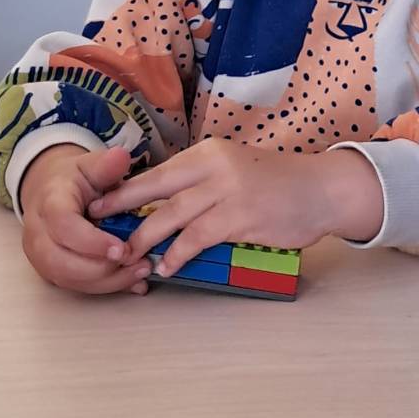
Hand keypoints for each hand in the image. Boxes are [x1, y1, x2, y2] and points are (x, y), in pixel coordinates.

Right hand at [19, 144, 152, 295]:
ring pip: (70, 280)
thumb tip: (122, 156)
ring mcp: (42, 257)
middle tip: (139, 262)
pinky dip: (106, 287)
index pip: (63, 227)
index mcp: (49, 204)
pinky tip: (133, 281)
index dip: (92, 242)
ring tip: (141, 271)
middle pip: (63, 262)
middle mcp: (38, 234)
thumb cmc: (74, 179)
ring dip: (108, 281)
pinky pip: (76, 287)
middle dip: (102, 268)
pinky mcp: (52, 271)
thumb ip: (107, 164)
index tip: (122, 248)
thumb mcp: (90, 165)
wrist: (50, 191)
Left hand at [88, 139, 383, 276]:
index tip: (101, 199)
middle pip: (156, 186)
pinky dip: (178, 253)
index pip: (159, 169)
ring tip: (128, 255)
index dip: (127, 186)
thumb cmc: (278, 182)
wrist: (321, 189)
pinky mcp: (240, 216)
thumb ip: (203, 181)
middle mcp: (214, 165)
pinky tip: (168, 265)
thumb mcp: (235, 168)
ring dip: (147, 237)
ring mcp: (227, 190)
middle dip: (122, 205)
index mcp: (209, 152)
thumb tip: (165, 202)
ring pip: (172, 214)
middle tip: (96, 222)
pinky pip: (198, 237)